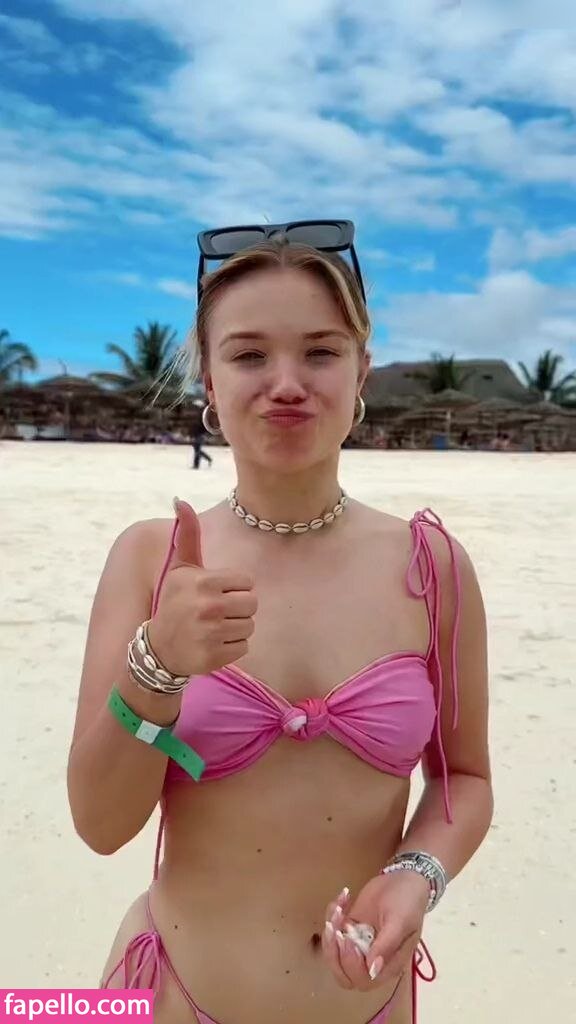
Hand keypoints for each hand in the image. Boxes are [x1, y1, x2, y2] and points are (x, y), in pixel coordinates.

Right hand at [147, 498, 257, 676]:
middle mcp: (208, 607)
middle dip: (238, 608)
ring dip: (235, 627)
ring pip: (249, 626)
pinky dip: (231, 647)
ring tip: (213, 627)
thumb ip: (186, 534)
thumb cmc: (174, 601)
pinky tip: (212, 643)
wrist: (159, 648)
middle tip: (215, 612)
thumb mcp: (180, 568)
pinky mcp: (215, 657)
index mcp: (204, 582)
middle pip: (252, 604)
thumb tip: (180, 499)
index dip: (233, 587)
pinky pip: (243, 646)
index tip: (213, 593)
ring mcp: (212, 634)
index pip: (246, 582)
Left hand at [322, 871, 428, 991]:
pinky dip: (331, 916)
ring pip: (334, 955)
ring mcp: (358, 945)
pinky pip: (332, 932)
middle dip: (334, 953)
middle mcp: (371, 960)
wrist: (404, 878)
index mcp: (388, 965)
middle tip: (336, 926)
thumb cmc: (407, 902)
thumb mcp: (400, 921)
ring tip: (339, 907)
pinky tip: (343, 898)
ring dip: (330, 934)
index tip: (348, 938)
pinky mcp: (350, 929)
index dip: (351, 964)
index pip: (363, 980)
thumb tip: (373, 970)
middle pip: (344, 974)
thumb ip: (387, 946)